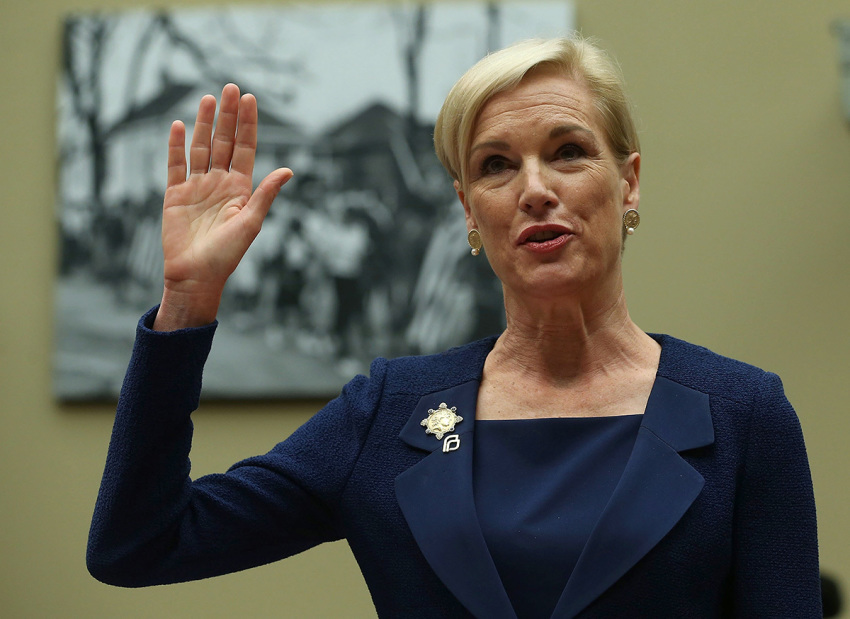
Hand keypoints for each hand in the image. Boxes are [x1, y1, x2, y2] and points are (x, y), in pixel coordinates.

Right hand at [154, 84, 292, 330]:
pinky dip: (177, 146)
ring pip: (201, 149)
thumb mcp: (251, 223)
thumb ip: (266, 194)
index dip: (247, 125)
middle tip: (230, 88)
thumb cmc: (227, 256)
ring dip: (205, 124)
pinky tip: (181, 126)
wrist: (196, 276)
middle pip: (223, 142)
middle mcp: (219, 184)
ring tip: (208, 98)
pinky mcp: (175, 195)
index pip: (245, 149)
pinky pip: (175, 166)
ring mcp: (197, 188)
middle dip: (227, 116)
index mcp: (240, 190)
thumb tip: (288, 170)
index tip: (250, 100)